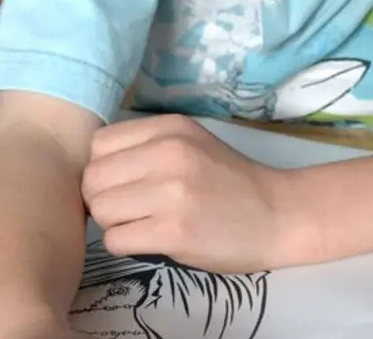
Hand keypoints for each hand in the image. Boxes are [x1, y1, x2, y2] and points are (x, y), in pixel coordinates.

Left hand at [81, 114, 296, 272]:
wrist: (279, 215)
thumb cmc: (231, 184)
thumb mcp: (190, 145)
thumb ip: (145, 148)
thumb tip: (92, 174)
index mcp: (170, 128)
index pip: (98, 145)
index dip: (103, 170)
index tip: (123, 185)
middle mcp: (168, 152)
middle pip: (93, 179)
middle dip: (102, 200)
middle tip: (129, 211)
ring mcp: (172, 191)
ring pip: (100, 210)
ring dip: (114, 224)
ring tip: (144, 225)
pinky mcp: (174, 230)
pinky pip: (115, 240)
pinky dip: (126, 245)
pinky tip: (152, 240)